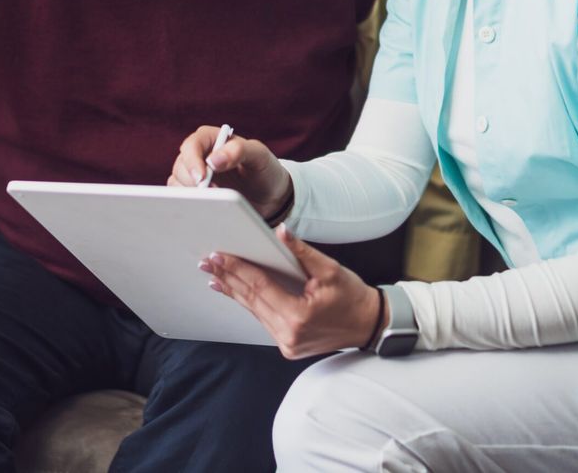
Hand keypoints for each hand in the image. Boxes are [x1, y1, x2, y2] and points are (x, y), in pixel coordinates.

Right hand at [169, 126, 290, 219]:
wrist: (270, 197)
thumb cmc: (264, 170)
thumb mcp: (259, 155)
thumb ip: (239, 151)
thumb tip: (213, 160)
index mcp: (212, 139)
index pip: (192, 145)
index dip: (193, 160)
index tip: (202, 177)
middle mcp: (199, 155)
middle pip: (181, 166)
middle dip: (193, 181)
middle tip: (213, 192)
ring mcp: (194, 174)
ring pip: (177, 182)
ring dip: (192, 193)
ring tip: (215, 199)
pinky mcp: (194, 192)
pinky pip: (180, 197)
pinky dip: (190, 203)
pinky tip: (208, 206)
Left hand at [200, 225, 382, 359]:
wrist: (369, 325)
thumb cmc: (353, 298)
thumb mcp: (330, 270)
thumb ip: (302, 252)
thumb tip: (281, 231)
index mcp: (298, 316)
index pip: (260, 287)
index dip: (238, 268)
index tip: (220, 255)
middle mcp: (288, 335)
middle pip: (251, 300)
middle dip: (228, 278)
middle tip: (208, 262)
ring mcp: (286, 344)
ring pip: (253, 311)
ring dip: (233, 291)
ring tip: (214, 275)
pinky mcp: (287, 346)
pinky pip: (262, 319)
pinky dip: (248, 303)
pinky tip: (235, 292)